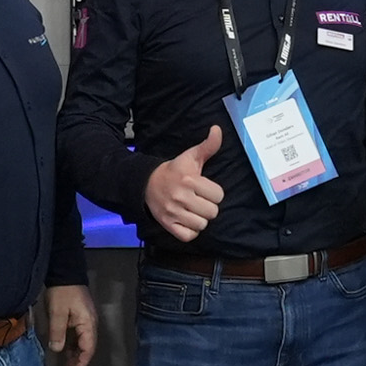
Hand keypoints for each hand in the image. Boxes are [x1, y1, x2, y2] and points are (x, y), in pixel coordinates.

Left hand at [45, 284, 97, 365]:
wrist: (65, 271)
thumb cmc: (62, 292)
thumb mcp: (57, 312)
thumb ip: (58, 332)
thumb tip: (57, 350)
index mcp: (88, 323)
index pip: (88, 348)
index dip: (82, 363)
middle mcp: (89, 323)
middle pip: (86, 347)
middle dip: (78, 361)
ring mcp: (84, 320)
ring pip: (81, 342)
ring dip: (74, 354)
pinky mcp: (78, 316)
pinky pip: (76, 335)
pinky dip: (71, 345)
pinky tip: (64, 351)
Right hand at [146, 122, 230, 243]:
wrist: (146, 183)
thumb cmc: (174, 170)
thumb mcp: (191, 156)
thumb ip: (208, 146)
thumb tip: (217, 129)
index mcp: (189, 180)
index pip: (218, 195)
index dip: (214, 193)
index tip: (205, 189)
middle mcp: (181, 197)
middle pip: (212, 212)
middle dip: (208, 207)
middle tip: (199, 200)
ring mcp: (173, 212)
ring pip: (202, 225)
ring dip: (200, 219)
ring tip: (193, 210)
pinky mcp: (167, 224)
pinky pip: (189, 236)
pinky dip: (191, 231)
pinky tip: (187, 221)